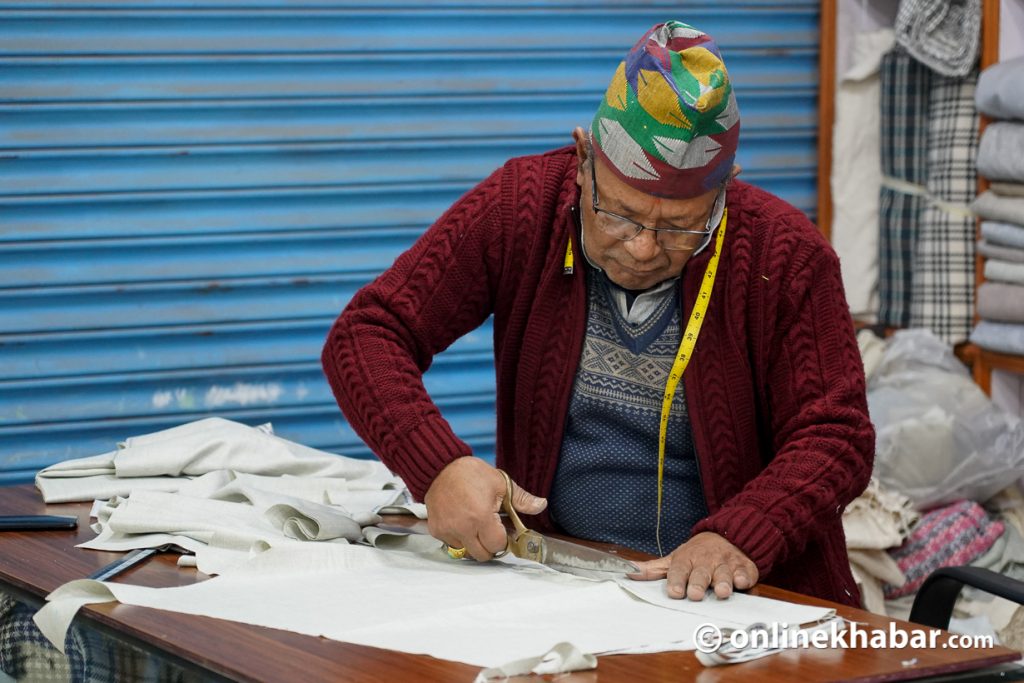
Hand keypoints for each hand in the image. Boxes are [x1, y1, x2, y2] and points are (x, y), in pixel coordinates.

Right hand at [423, 456, 546, 561]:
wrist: (440, 467)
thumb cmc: (470, 473)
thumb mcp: (500, 483)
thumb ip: (521, 499)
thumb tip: (541, 505)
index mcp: (481, 517)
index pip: (497, 545)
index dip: (503, 539)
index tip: (503, 529)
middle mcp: (463, 528)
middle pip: (482, 555)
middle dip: (490, 546)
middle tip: (491, 530)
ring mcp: (447, 531)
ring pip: (466, 552)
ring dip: (473, 543)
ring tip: (475, 525)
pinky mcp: (436, 530)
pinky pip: (452, 544)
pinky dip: (459, 538)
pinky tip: (462, 522)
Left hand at [628, 532, 757, 599]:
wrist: (728, 535)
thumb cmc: (697, 554)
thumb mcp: (675, 559)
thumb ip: (653, 569)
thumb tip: (628, 572)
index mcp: (687, 559)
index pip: (678, 570)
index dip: (676, 580)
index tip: (674, 592)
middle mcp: (706, 561)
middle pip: (701, 573)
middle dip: (698, 583)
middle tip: (694, 594)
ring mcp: (726, 563)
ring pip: (724, 573)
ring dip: (723, 581)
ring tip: (721, 591)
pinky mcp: (744, 567)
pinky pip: (745, 572)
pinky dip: (744, 577)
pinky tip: (742, 582)